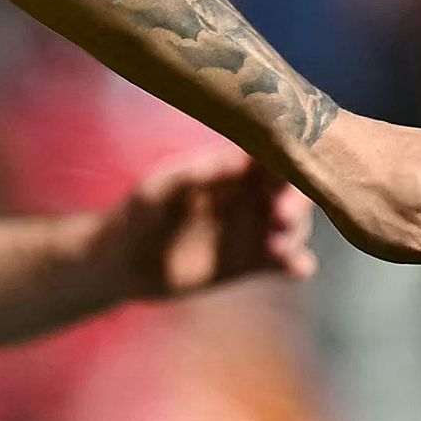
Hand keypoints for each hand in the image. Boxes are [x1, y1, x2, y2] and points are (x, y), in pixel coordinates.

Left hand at [103, 151, 318, 301]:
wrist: (123, 263)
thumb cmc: (137, 214)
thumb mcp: (157, 190)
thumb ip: (195, 175)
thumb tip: (239, 160)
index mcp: (232, 166)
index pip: (273, 152)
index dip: (291, 155)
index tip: (293, 167)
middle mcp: (251, 193)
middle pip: (294, 189)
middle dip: (296, 199)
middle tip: (280, 215)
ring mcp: (255, 228)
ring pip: (295, 226)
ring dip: (295, 233)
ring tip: (276, 247)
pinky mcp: (252, 262)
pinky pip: (284, 262)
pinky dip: (296, 264)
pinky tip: (297, 268)